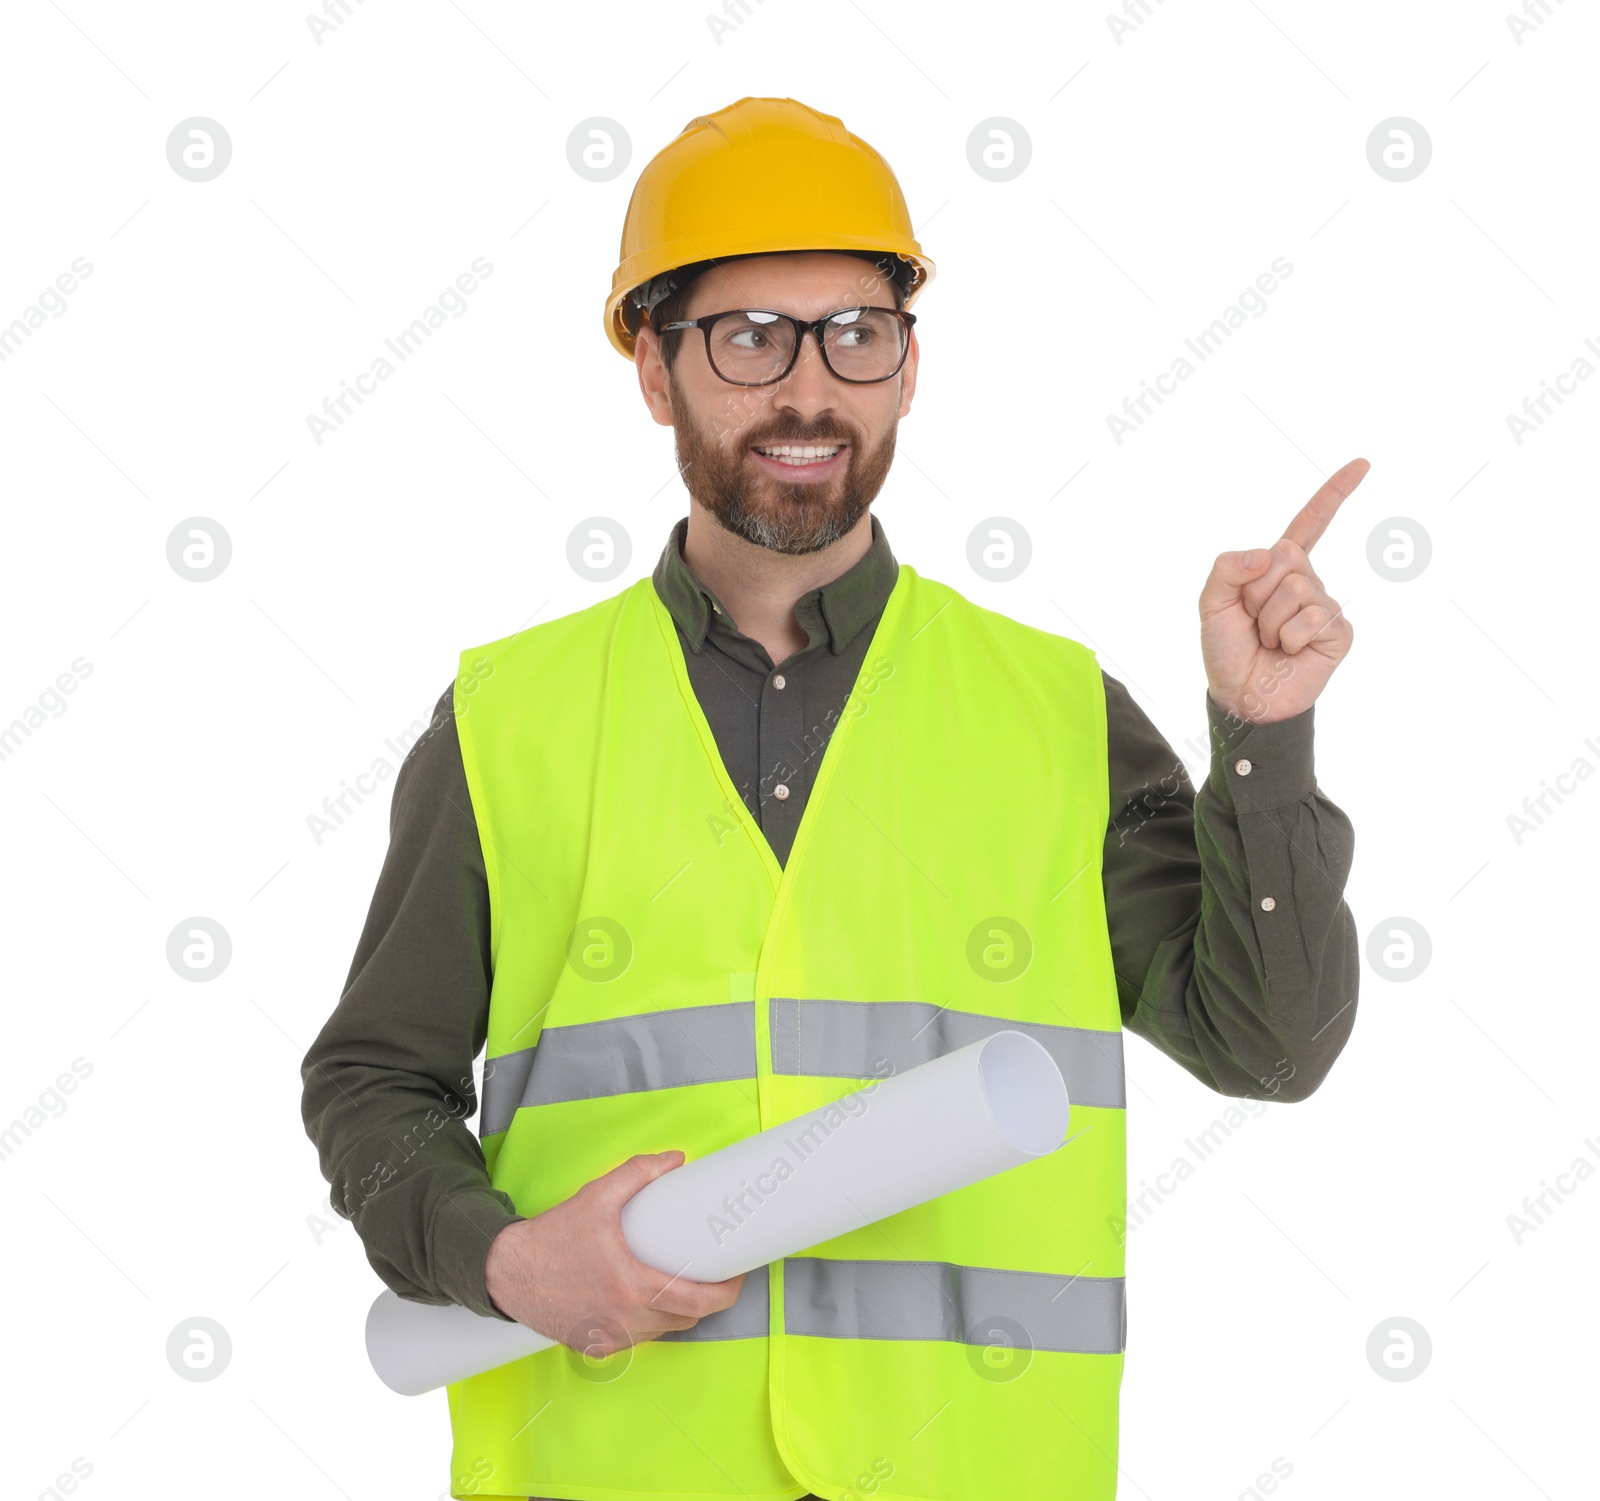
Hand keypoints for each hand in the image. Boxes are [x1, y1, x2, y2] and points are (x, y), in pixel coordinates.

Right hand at [483, 1150, 744, 1356]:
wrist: (507, 1272)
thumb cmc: (553, 1236)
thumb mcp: (597, 1196)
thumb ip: (638, 1173)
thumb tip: (675, 1159)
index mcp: (632, 1286)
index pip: (696, 1300)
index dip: (726, 1293)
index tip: (736, 1277)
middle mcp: (624, 1320)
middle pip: (686, 1319)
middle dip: (708, 1301)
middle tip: (715, 1279)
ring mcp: (609, 1338)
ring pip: (663, 1330)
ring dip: (677, 1311)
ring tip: (682, 1284)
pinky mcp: (595, 1346)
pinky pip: (636, 1339)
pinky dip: (648, 1322)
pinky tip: (646, 1301)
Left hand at [1199, 457, 1366, 724]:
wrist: (1241, 695)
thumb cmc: (1227, 650)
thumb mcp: (1211, 603)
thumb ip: (1228, 567)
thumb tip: (1268, 552)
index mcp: (1277, 568)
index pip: (1309, 523)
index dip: (1334, 494)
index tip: (1363, 464)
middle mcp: (1306, 581)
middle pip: (1286, 556)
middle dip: (1256, 591)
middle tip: (1253, 621)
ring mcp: (1324, 605)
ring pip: (1296, 589)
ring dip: (1270, 620)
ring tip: (1269, 640)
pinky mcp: (1338, 631)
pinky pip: (1314, 617)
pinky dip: (1291, 637)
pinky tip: (1289, 651)